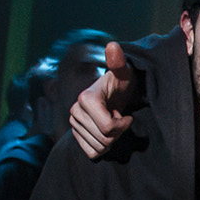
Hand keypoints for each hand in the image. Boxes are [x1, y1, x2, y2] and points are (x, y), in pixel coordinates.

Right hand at [68, 42, 140, 158]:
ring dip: (111, 139)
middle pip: (104, 140)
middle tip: (119, 117)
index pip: (108, 128)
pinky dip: (102, 148)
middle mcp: (75, 111)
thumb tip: (113, 45)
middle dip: (118, 133)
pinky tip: (106, 132)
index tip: (126, 114)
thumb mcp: (124, 74)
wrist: (115, 93)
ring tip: (112, 123)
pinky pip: (91, 153)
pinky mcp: (75, 134)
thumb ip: (119, 62)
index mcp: (85, 99)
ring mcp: (73, 123)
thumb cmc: (123, 83)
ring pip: (99, 148)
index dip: (122, 125)